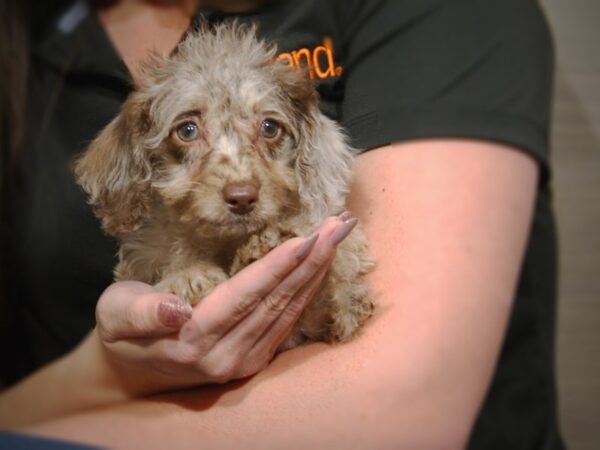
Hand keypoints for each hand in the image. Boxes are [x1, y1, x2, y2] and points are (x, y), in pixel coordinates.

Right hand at [94, 214, 357, 395]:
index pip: (243, 298)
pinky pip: (288, 321)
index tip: (308, 238)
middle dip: (312, 260)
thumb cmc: (123, 332)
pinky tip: (321, 266)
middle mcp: (226, 356)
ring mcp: (244, 361)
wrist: (134, 373)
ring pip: (289, 310)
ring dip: (317, 271)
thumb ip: (143, 313)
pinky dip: (307, 290)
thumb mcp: (116, 315)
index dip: (276, 267)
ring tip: (338, 235)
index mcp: (192, 341)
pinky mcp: (255, 360)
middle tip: (339, 224)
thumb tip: (174, 310)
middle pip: (276, 301)